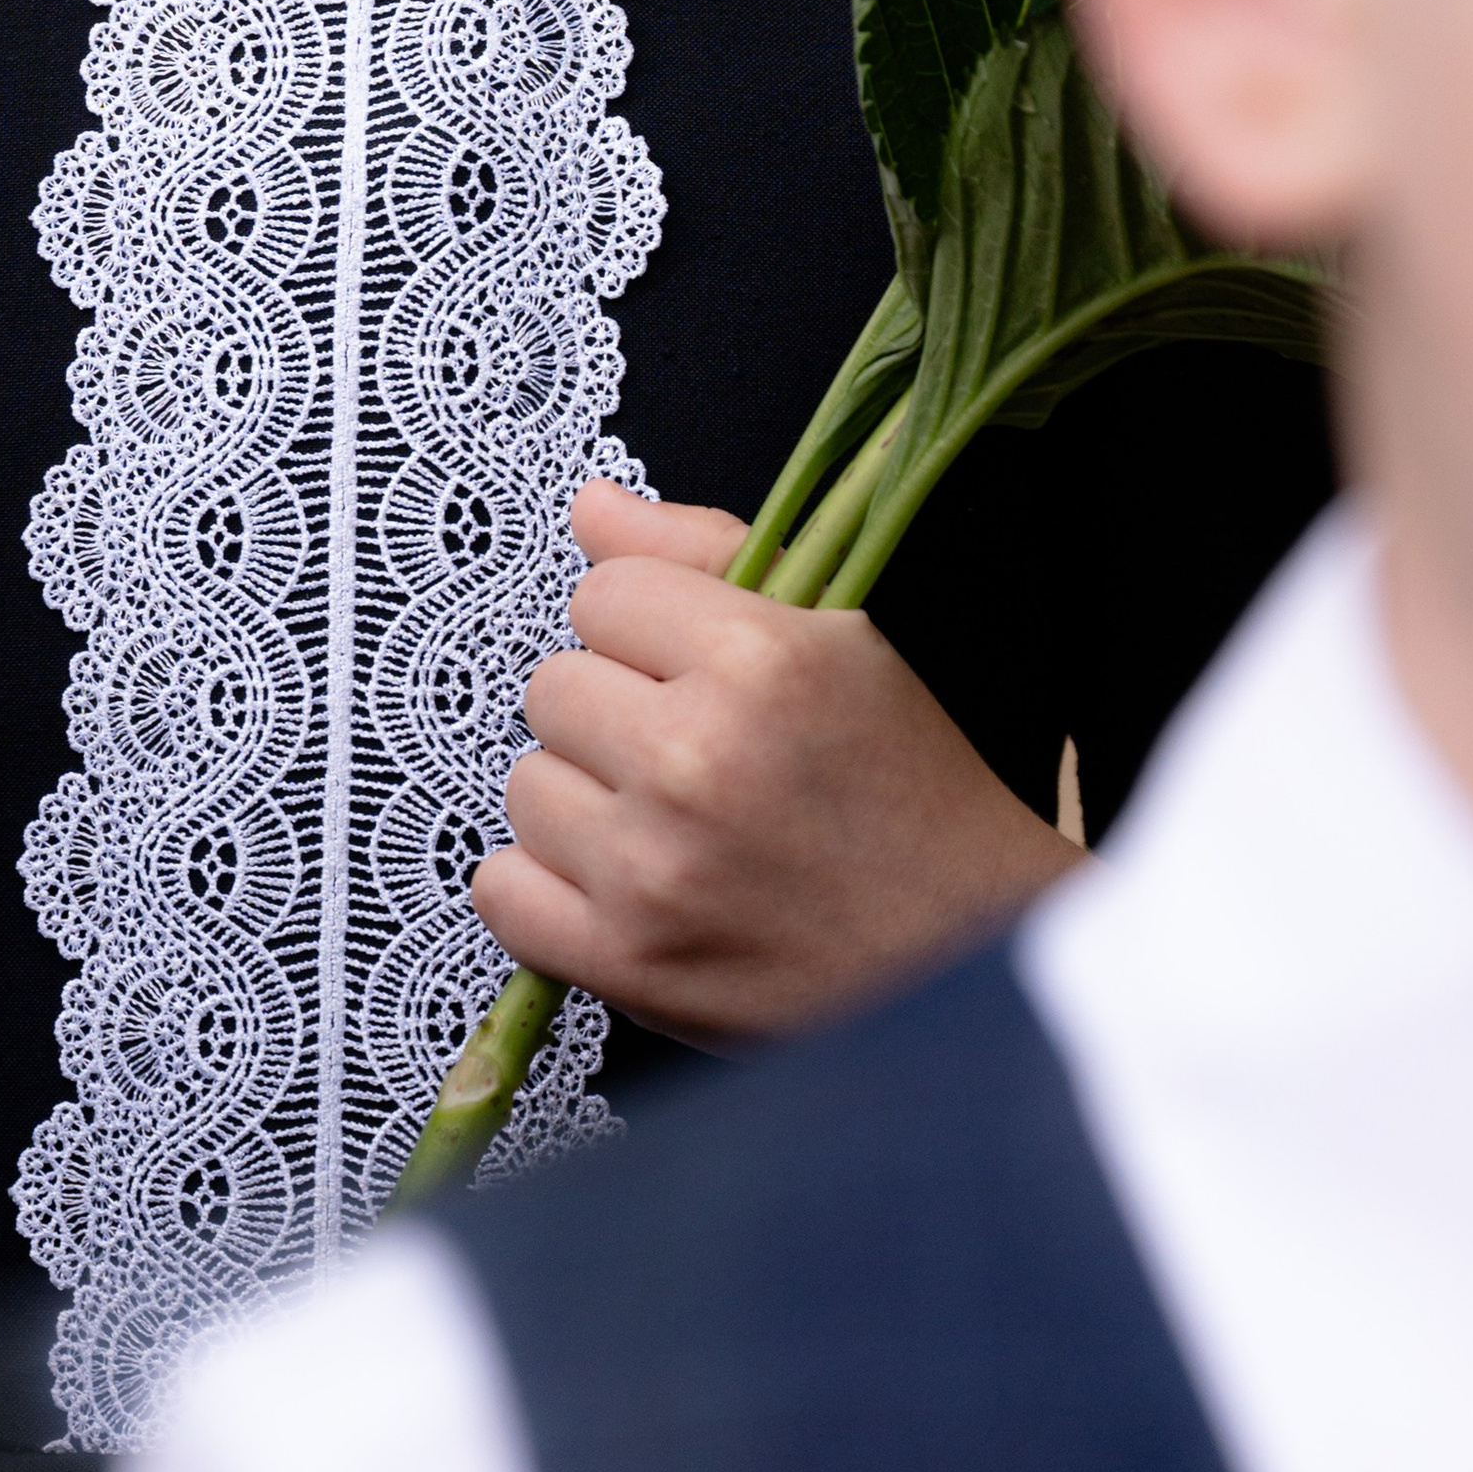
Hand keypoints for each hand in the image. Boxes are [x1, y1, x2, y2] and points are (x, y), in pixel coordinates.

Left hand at [470, 478, 1082, 1046]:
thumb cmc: (905, 793)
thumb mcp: (836, 640)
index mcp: (757, 659)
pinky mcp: (630, 966)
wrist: (970, 958)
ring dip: (581, 803)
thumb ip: (702, 555)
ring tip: (668, 828)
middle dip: (611, 715)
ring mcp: (654, 868)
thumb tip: (590, 506)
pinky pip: (502, 892)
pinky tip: (619, 888)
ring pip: (525, 784)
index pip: (602, 593)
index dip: (645, 630)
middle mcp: (696, 757)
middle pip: (551, 686)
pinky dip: (545, 893)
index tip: (693, 672)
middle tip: (689, 758)